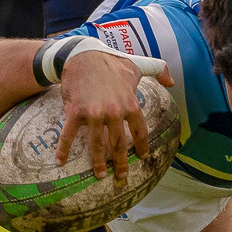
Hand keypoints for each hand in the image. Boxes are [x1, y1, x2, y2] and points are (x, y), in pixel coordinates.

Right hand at [57, 51, 174, 183]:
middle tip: (122, 177)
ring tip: (100, 175)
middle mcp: (114, 112)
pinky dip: (64, 149)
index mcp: (130, 104)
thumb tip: (172, 83)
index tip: (143, 157)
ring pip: (97, 144)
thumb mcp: (137, 64)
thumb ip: (158, 70)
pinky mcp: (75, 112)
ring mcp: (94, 114)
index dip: (142, 145)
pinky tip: (60, 161)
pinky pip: (69, 135)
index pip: (140, 130)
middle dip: (121, 163)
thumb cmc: (110, 61)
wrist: (83, 54)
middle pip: (119, 143)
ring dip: (98, 163)